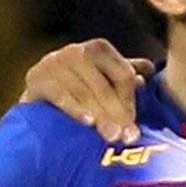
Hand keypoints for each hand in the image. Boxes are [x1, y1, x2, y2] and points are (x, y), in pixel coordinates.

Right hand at [19, 39, 150, 143]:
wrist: (37, 96)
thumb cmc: (78, 88)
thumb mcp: (104, 80)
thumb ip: (124, 76)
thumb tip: (148, 73)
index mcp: (99, 49)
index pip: (123, 75)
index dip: (131, 102)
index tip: (136, 127)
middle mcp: (77, 51)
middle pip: (104, 86)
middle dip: (117, 114)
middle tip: (127, 138)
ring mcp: (55, 62)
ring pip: (84, 92)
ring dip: (100, 117)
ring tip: (111, 136)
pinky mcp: (37, 77)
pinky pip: (60, 94)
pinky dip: (75, 109)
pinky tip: (88, 123)